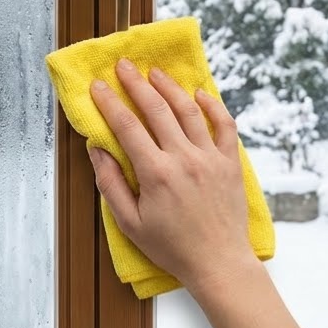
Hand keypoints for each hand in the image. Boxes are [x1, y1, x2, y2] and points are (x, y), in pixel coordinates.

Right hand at [88, 58, 258, 297]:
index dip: (109, 103)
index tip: (97, 85)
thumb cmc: (171, 247)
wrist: (218, 262)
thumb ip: (111, 184)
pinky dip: (212, 105)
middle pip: (157, 109)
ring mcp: (210, 158)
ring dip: (169, 87)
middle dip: (136, 83)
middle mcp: (184, 159)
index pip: (127, 127)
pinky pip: (224, 125)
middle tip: (123, 65)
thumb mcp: (130, 223)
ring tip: (155, 72)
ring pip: (189, 111)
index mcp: (156, 174)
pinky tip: (199, 93)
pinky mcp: (230, 162)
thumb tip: (97, 150)